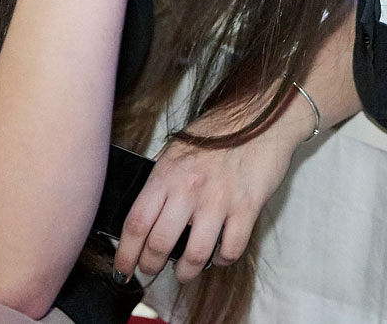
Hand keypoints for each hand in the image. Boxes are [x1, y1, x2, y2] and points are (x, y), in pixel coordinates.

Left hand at [113, 104, 303, 285]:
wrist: (264, 115)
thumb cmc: (220, 130)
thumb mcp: (179, 147)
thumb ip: (161, 177)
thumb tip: (145, 212)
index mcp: (167, 173)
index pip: (136, 223)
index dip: (125, 255)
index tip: (122, 270)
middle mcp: (190, 188)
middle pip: (159, 244)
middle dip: (150, 266)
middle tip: (150, 270)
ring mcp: (220, 199)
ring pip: (195, 255)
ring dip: (186, 272)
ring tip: (184, 272)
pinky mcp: (247, 206)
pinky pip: (231, 249)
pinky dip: (222, 260)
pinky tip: (219, 255)